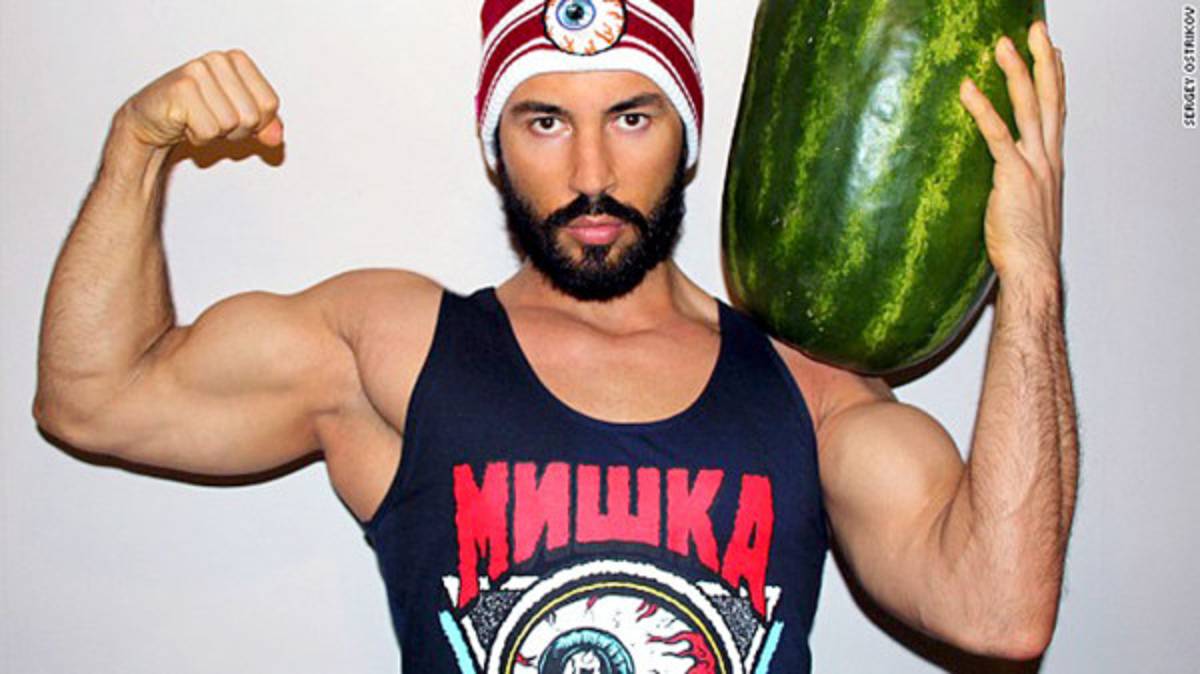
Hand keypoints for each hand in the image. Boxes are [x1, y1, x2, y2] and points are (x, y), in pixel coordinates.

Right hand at [119, 49, 282, 148]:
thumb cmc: (196, 114)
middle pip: (252, 116)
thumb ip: (265, 125)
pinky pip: (209, 131)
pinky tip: (185, 124)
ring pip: (231, 124)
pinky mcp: (180, 89)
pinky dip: (199, 137)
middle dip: (235, 131)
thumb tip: (278, 137)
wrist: (152, 120)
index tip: (233, 115)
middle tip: (212, 121)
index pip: (269, 104)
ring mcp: (197, 71)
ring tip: (197, 121)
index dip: (256, 122)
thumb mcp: (239, 118)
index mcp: (237, 60)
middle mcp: (218, 60)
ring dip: (215, 134)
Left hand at [960, 21, 1064, 282]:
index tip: (1055, 54)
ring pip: (1028, 108)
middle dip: (1042, 61)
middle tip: (1035, 30)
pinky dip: (982, 109)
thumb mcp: (1023, 211)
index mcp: (1052, 166)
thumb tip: (997, 186)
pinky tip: (967, 88)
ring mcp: (1034, 166)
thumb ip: (1014, 190)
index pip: (1057, 113)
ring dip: (1016, 72)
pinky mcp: (1014, 177)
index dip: (1057, 81)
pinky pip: (996, 135)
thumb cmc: (1023, 250)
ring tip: (1002, 44)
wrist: (1031, 272)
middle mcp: (1048, 160)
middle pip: (1049, 99)